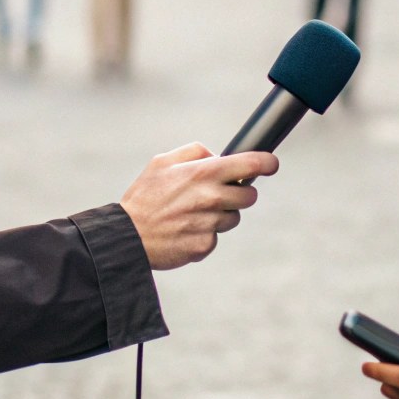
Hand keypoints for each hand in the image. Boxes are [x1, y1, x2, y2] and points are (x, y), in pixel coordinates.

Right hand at [120, 143, 278, 270]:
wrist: (126, 237)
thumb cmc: (144, 197)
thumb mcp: (162, 162)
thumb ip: (194, 152)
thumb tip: (218, 156)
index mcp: (203, 173)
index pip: (250, 164)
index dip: (267, 162)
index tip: (271, 164)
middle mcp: (211, 198)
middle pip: (249, 195)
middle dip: (239, 193)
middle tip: (218, 194)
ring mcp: (210, 224)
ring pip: (234, 218)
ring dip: (221, 215)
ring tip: (192, 214)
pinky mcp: (205, 246)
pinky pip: (216, 237)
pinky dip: (205, 234)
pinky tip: (184, 231)